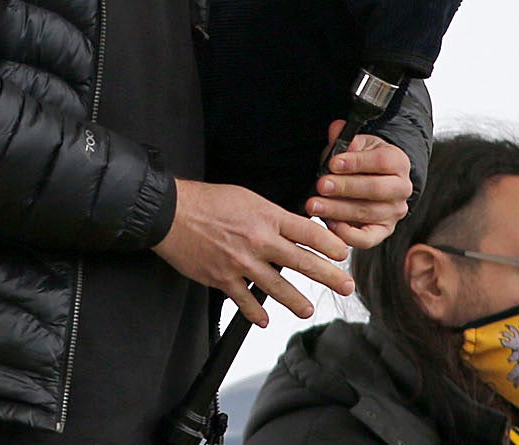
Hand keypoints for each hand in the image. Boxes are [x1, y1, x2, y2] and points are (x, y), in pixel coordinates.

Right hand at [153, 179, 353, 325]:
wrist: (172, 213)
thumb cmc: (209, 201)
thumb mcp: (248, 198)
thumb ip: (271, 216)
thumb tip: (292, 228)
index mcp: (267, 217)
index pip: (308, 232)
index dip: (330, 244)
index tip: (343, 254)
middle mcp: (259, 241)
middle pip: (302, 262)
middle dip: (329, 276)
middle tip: (346, 286)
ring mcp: (241, 263)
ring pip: (277, 287)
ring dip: (296, 301)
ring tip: (308, 310)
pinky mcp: (222, 279)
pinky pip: (245, 300)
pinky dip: (256, 313)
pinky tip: (265, 320)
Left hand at [308, 123, 411, 249]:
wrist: (377, 179)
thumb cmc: (365, 160)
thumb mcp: (358, 144)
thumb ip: (346, 138)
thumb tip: (336, 131)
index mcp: (399, 162)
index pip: (382, 161)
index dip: (357, 162)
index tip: (333, 163)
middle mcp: (401, 189)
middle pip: (376, 189)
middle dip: (345, 188)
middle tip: (322, 185)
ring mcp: (394, 212)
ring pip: (368, 213)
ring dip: (338, 210)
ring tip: (315, 205)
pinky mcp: (383, 231)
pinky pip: (367, 239)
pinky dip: (348, 234)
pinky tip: (330, 224)